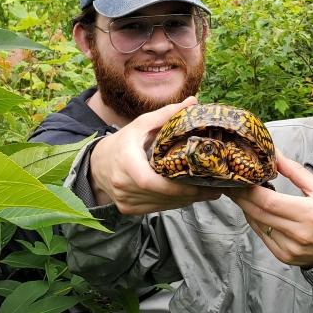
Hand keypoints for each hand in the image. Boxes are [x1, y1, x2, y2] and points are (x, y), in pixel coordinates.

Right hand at [88, 97, 222, 213]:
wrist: (97, 164)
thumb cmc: (123, 142)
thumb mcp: (141, 125)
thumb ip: (166, 115)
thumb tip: (193, 102)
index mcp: (126, 162)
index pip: (149, 181)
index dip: (173, 187)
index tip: (198, 184)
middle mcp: (122, 184)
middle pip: (160, 195)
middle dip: (189, 194)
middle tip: (215, 189)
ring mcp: (124, 200)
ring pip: (161, 205)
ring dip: (185, 201)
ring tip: (209, 193)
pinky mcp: (128, 209)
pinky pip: (156, 209)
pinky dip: (173, 204)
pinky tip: (189, 197)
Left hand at [228, 152, 312, 267]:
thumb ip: (295, 172)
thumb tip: (274, 154)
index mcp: (308, 213)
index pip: (269, 201)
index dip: (250, 190)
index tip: (239, 178)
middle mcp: (297, 232)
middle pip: (259, 212)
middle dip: (241, 197)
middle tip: (231, 184)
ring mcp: (289, 247)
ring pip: (258, 225)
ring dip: (246, 208)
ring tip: (240, 195)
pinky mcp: (284, 256)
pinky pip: (263, 237)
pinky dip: (256, 222)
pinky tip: (254, 211)